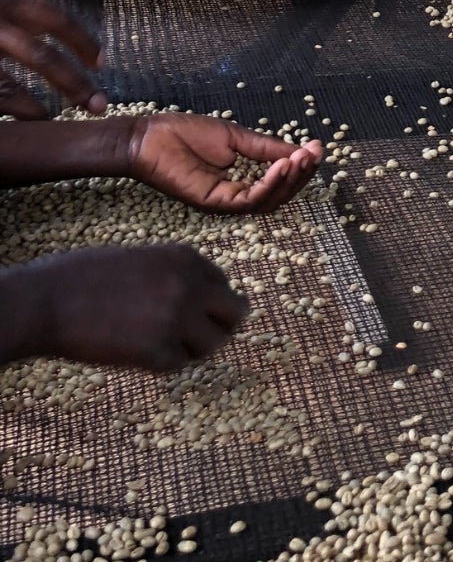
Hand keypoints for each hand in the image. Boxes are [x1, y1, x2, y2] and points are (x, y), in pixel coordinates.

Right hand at [0, 0, 105, 118]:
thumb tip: (52, 48)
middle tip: (98, 107)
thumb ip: (19, 23)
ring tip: (51, 123)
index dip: (83, 42)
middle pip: (42, 57)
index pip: (57, 19)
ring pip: (9, 87)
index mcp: (8, 3)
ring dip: (34, 109)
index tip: (102, 64)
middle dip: (73, 84)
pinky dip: (10, 111)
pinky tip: (20, 125)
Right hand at [2, 244, 246, 371]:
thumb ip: (173, 276)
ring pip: (212, 344)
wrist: (47, 301)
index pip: (222, 285)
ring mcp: (178, 318)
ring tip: (161, 347)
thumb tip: (199, 300)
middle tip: (200, 340)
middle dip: (220, 327)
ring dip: (192, 350)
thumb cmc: (84, 278)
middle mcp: (192, 285)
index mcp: (187, 258)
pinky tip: (135, 354)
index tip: (193, 315)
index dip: (209, 304)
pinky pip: (176, 365)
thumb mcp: (141, 260)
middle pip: (235, 314)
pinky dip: (161, 364)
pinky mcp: (158, 351)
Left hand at [127, 114, 323, 213]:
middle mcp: (235, 194)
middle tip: (314, 153)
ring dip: (289, 181)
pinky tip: (281, 166)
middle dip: (301, 175)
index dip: (300, 167)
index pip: (279, 181)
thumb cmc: (185, 134)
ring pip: (268, 202)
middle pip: (279, 195)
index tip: (317, 147)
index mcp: (241, 179)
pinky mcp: (214, 202)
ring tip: (301, 159)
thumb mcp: (236, 137)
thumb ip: (265, 147)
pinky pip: (249, 200)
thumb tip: (297, 151)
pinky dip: (269, 185)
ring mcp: (224, 201)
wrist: (150, 137)